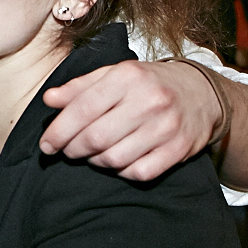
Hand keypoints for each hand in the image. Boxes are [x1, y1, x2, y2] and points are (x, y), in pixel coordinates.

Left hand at [39, 59, 222, 181]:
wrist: (200, 93)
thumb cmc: (149, 83)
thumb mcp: (114, 74)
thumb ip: (80, 87)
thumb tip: (49, 100)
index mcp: (128, 77)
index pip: (83, 108)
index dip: (59, 130)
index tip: (47, 144)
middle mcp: (149, 100)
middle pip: (96, 137)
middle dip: (73, 149)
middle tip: (66, 150)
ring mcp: (166, 127)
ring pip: (115, 158)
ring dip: (95, 161)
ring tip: (91, 154)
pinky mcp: (179, 149)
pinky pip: (139, 172)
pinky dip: (121, 171)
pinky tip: (116, 161)